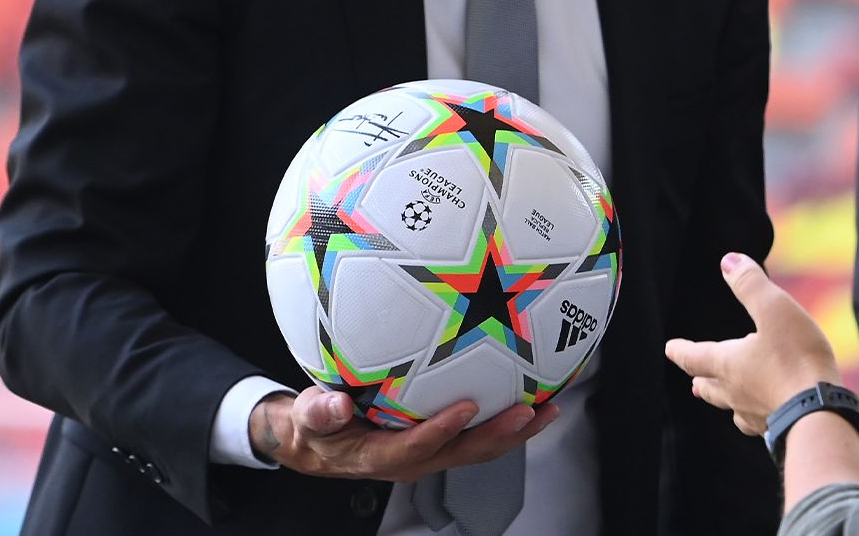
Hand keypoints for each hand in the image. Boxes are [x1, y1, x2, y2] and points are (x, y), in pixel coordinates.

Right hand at [250, 387, 559, 481]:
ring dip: (514, 431)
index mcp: (382, 456)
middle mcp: (414, 458)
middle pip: (462, 453)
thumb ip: (320, 413)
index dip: (440, 431)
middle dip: (499, 435)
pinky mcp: (441, 441)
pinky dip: (505, 420)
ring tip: (549, 408)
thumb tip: (335, 404)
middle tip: (530, 411)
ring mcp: (431, 452)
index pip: (415, 447)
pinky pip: (477, 436)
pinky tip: (529, 399)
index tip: (466, 407)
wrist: (325, 445)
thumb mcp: (310, 419)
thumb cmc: (319, 429)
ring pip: (478, 447)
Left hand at [664, 252, 839, 435]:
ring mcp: (759, 416)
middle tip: (695, 383)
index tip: (670, 349)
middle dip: (703, 381)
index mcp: (728, 364)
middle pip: (712, 388)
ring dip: (727, 402)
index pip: (695, 356)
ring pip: (736, 410)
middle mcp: (737, 393)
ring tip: (728, 405)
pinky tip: (767, 420)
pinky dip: (758, 418)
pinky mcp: (782, 432)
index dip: (682, 350)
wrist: (824, 416)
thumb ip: (750, 284)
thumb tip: (728, 261)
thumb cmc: (796, 358)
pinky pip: (763, 426)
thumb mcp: (774, 309)